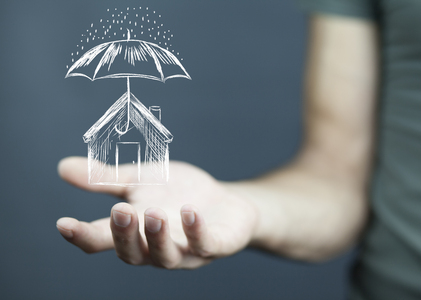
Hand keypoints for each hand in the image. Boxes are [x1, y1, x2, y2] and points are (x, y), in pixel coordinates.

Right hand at [56, 157, 257, 268]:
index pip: (103, 240)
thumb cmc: (179, 193)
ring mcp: (187, 250)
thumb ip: (107, 179)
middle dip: (124, 235)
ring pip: (166, 256)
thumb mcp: (141, 181)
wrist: (225, 201)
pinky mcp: (217, 244)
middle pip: (133, 254)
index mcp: (135, 232)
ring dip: (157, 236)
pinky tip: (189, 211)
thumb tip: (62, 167)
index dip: (82, 235)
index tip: (64, 223)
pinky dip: (196, 231)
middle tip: (120, 211)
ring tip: (152, 213)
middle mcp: (157, 248)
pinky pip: (206, 245)